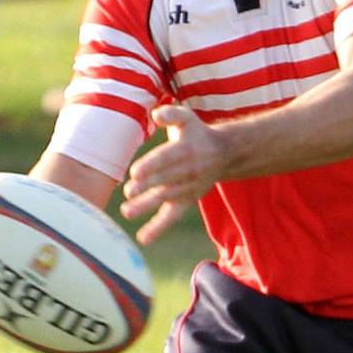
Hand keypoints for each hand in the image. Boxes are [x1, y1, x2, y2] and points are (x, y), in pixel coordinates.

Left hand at [122, 103, 224, 245]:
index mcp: (185, 150)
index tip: (135, 172)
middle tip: (129, 192)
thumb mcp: (187, 118)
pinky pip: (172, 216)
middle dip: (147, 187)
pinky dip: (158, 228)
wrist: (224, 154)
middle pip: (165, 180)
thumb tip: (157, 115)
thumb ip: (171, 114)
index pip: (166, 159)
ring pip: (166, 199)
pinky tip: (143, 238)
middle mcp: (187, 171)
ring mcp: (187, 189)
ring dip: (147, 206)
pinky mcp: (186, 201)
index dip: (151, 166)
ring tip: (127, 212)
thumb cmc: (197, 134)